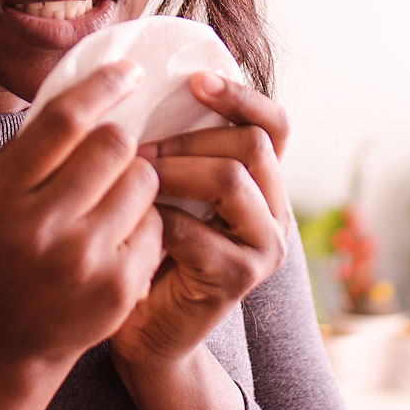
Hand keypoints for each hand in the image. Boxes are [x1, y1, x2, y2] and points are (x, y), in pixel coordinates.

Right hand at [0, 60, 164, 369]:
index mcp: (3, 194)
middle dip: (121, 140)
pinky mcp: (119, 285)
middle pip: (113, 144)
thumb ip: (36, 143)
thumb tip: (94, 80)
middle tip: (115, 151)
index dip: (104, 86)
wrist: (10, 337)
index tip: (128, 72)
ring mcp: (83, 259)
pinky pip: (156, 223)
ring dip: (137, 179)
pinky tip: (119, 237)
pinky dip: (144, 221)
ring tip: (113, 198)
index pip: (64, 120)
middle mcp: (41, 226)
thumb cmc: (7, 246)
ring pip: (144, 180)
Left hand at [109, 71, 290, 366]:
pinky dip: (159, 217)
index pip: (274, 124)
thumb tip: (145, 79)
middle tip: (141, 147)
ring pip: (233, 179)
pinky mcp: (240, 277)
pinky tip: (133, 219)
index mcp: (264, 182)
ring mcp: (264, 246)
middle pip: (253, 144)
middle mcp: (276, 212)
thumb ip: (176, 146)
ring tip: (137, 176)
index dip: (240, 95)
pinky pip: (199, 229)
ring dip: (176, 170)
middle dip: (190, 137)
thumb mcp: (168, 187)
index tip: (194, 80)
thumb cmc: (149, 246)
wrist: (146, 329)